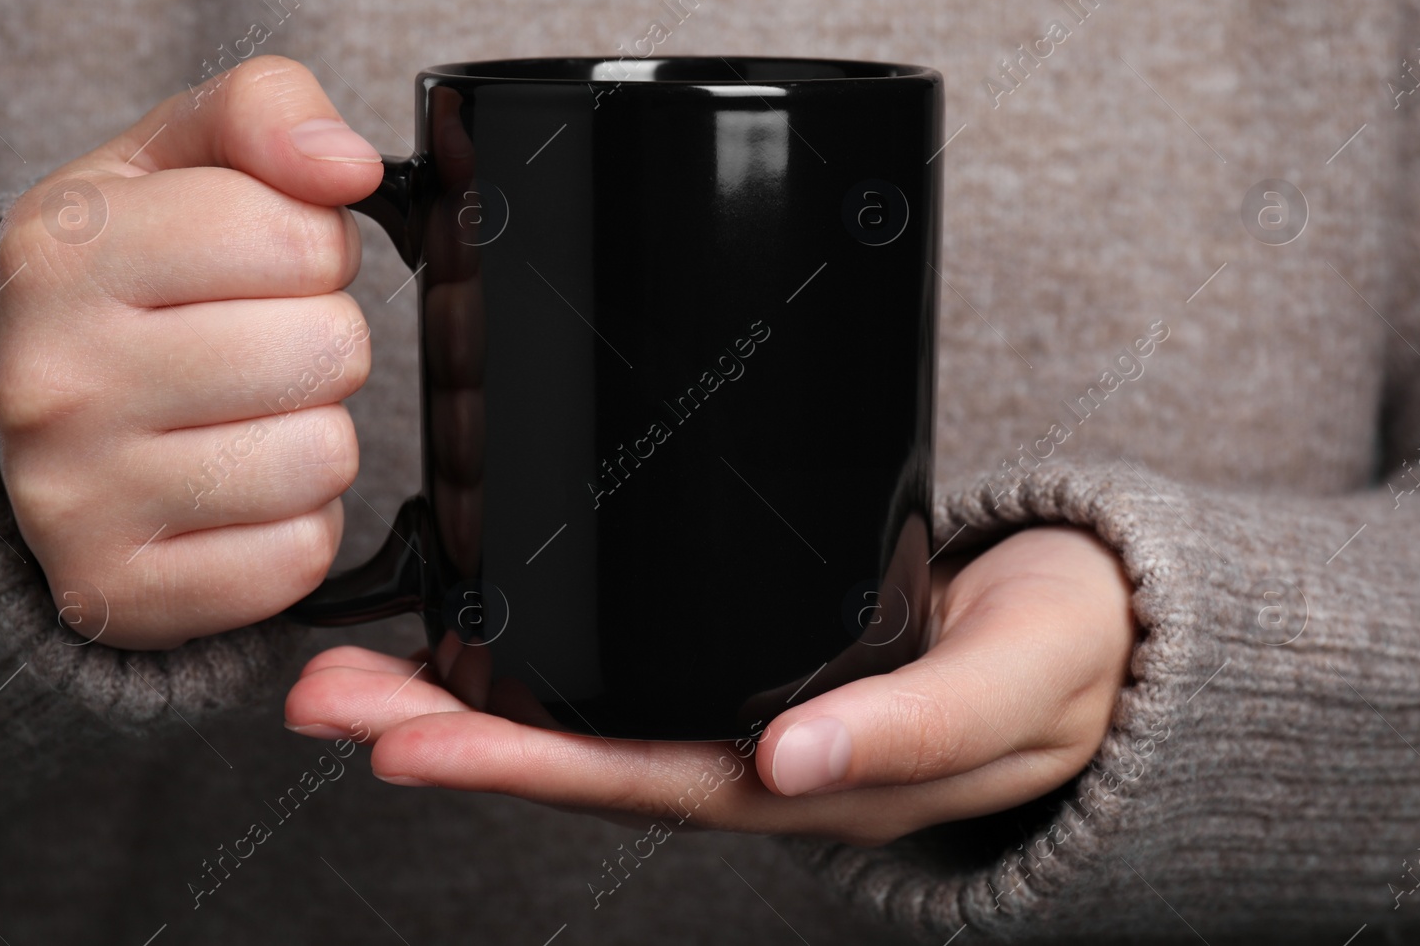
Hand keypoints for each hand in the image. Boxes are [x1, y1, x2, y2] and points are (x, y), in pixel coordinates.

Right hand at [0, 56, 383, 649]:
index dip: (315, 244)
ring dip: (313, 434)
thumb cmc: (124, 285)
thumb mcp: (170, 164)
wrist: (22, 425)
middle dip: (322, 340)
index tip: (269, 262)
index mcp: (62, 251)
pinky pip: (296, 555)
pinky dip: (292, 526)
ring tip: (245, 417)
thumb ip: (262, 113)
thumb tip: (344, 162)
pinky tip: (232, 495)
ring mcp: (78, 500)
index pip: (296, 234)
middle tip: (260, 344)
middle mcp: (55, 380)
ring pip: (322, 458)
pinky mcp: (121, 593)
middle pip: (326, 349)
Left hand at [284, 522, 1136, 845]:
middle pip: (573, 758)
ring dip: (460, 700)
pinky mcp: (737, 658)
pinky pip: (622, 673)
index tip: (408, 740)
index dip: (519, 763)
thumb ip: (911, 726)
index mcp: (804, 780)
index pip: (636, 780)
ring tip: (349, 677)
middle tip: (323, 698)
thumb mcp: (1008, 687)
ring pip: (580, 720)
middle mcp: (750, 759)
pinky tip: (466, 638)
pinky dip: (530, 660)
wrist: (1096, 641)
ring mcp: (740, 714)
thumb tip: (792, 763)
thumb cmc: (1059, 663)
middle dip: (441, 732)